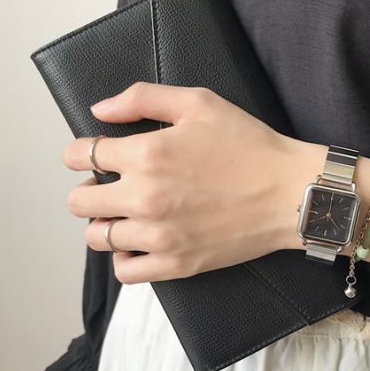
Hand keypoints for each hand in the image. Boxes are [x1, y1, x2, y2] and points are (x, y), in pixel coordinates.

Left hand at [62, 82, 321, 283]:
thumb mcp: (199, 103)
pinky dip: (124, 258)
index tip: (91, 156)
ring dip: (104, 224)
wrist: (290, 193)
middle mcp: (144, 198)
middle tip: (110, 186)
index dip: (78, 153)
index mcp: (145, 155)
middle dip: (89, 189)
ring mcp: (159, 236)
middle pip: (79, 201)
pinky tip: (139, 244)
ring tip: (125, 216)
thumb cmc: (250, 146)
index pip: (79, 156)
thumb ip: (142, 98)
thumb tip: (99, 111)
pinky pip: (125, 272)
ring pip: (97, 238)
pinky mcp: (177, 264)